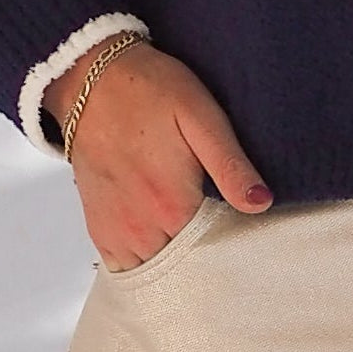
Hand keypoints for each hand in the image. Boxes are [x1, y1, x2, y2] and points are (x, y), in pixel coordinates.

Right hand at [42, 35, 273, 271]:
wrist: (91, 79)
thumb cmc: (150, 90)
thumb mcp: (201, 116)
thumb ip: (230, 165)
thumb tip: (261, 202)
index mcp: (173, 205)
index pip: (215, 253)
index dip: (234, 246)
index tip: (247, 236)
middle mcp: (141, 228)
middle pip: (185, 267)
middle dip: (207, 260)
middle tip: (225, 238)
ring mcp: (115, 232)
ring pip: (155, 272)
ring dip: (176, 264)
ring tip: (196, 239)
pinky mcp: (98, 227)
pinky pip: (125, 267)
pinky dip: (146, 262)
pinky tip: (164, 242)